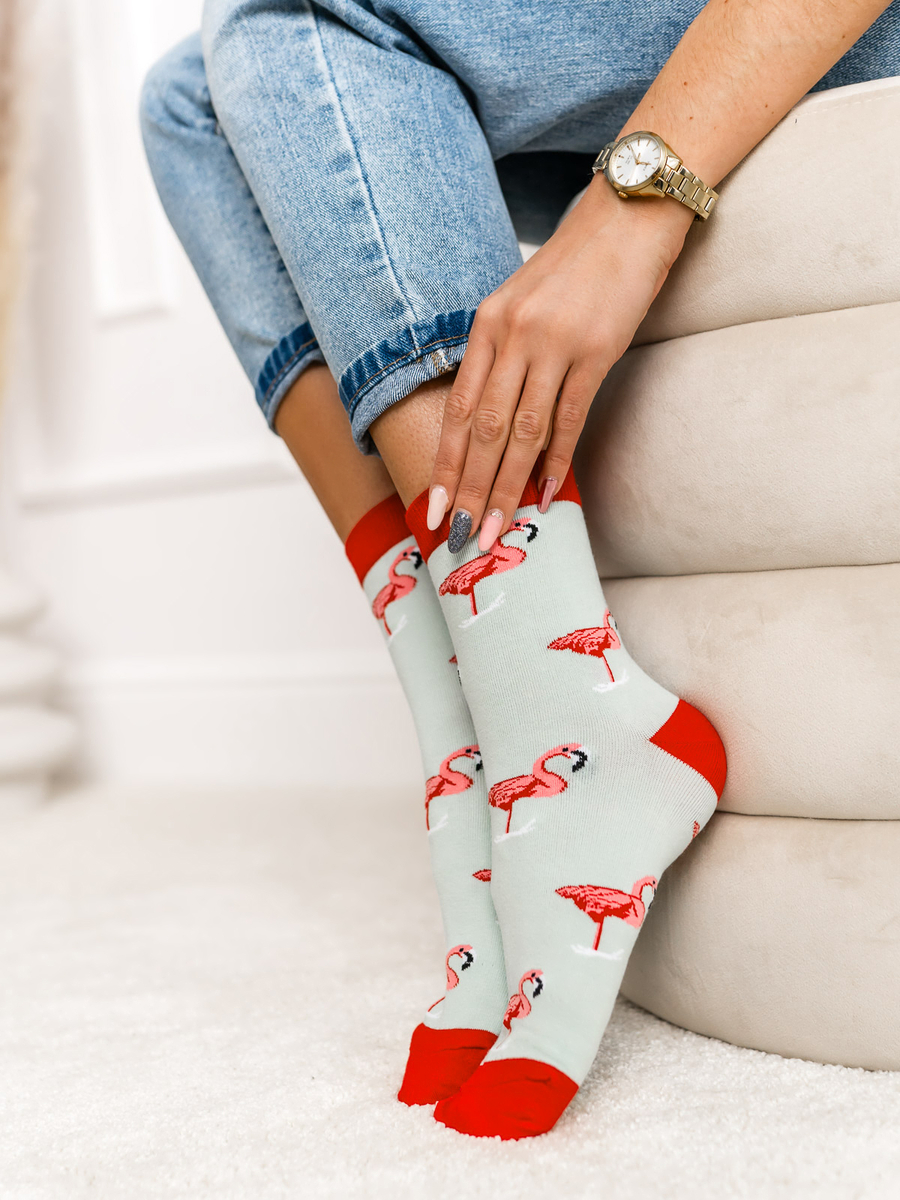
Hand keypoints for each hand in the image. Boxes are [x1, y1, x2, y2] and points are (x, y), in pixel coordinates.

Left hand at [427, 179, 691, 550]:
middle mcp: (512, 335)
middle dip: (469, 489)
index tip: (433, 508)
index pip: (457, 410)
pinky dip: (557, 459)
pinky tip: (548, 493)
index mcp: (486, 325)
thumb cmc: (573, 267)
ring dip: (507, 487)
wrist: (627, 218)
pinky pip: (569, 417)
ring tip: (497, 529)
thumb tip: (485, 420)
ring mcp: (554, 343)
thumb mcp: (519, 302)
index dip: (445, 464)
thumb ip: (499, 354)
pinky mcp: (596, 350)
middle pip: (483, 429)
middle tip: (461, 536)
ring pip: (521, 431)